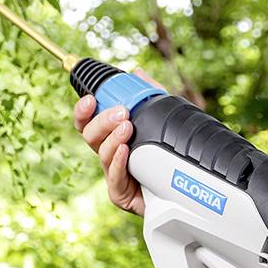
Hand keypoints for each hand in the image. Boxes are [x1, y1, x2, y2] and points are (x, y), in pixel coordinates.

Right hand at [73, 67, 163, 217]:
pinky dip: (119, 163)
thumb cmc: (166, 157)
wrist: (184, 190)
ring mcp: (113, 175)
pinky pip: (115, 179)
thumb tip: (137, 73)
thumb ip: (150, 96)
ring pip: (102, 155)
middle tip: (121, 112)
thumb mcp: (162, 120)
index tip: (90, 98)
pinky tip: (125, 151)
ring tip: (128, 128)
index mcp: (111, 138)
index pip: (88, 122)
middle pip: (90, 136)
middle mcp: (109, 155)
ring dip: (113, 139)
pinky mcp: (120, 195)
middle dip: (103, 121)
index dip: (83, 110)